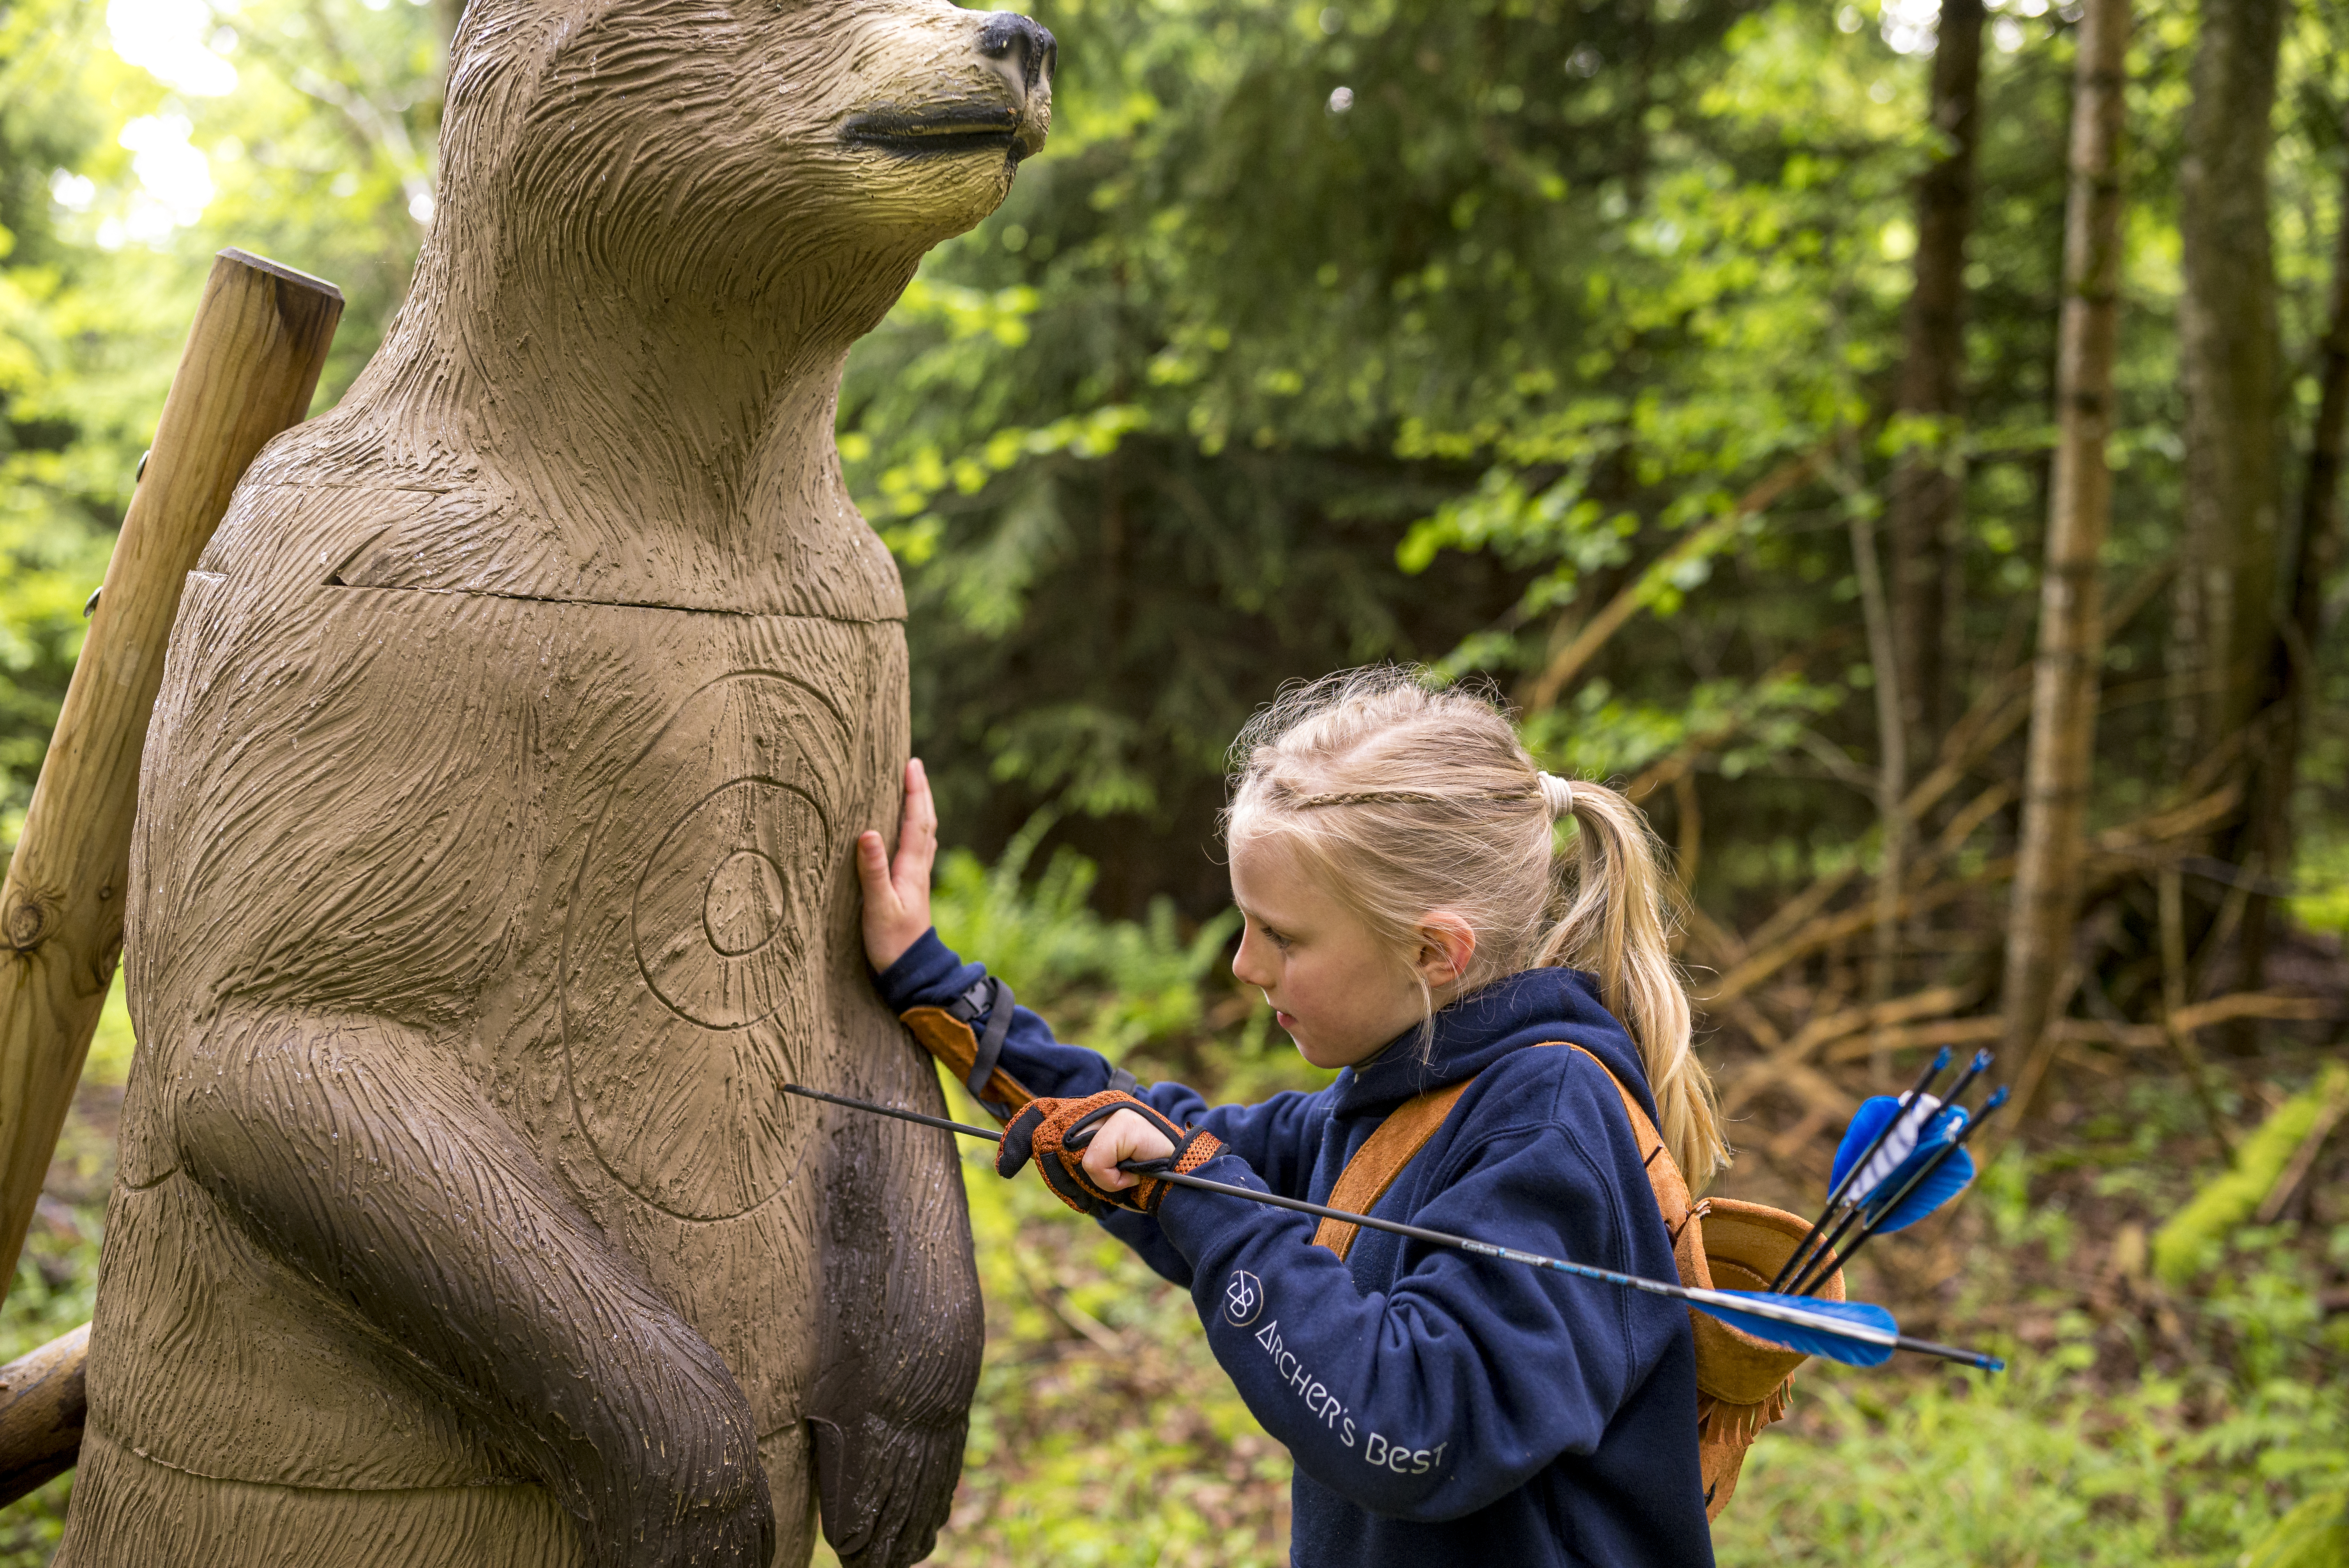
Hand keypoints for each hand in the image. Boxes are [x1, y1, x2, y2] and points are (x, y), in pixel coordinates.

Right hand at [857, 758, 935, 971]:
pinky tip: (912, 833)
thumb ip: (873, 871)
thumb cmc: (892, 943)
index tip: (911, 763)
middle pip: (925, 822)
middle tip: (914, 765)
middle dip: (920, 792)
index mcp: (911, 869)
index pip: (916, 821)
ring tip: (914, 789)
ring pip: (924, 835)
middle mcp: (918, 869)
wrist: (912, 973)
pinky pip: (918, 850)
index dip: (914, 791)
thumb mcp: (878, 907)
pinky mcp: (912, 890)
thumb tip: (868, 833)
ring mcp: (917, 879)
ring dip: (920, 809)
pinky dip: (916, 831)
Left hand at [996, 1092, 1219, 1215]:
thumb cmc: (1137, 1180)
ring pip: (1068, 1154)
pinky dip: (1110, 1181)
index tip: (1004, 1166)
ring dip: (1090, 1182)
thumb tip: (1031, 1152)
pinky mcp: (1123, 1123)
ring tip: (1117, 1181)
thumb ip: (1067, 1156)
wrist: (1181, 1186)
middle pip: (1047, 1139)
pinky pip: (1094, 1163)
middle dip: (1059, 1176)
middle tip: (1086, 1193)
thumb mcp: (1094, 1168)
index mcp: (1087, 1112)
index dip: (1016, 1138)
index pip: (1039, 1113)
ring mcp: (1110, 1110)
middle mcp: (1097, 1104)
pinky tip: (1132, 1177)